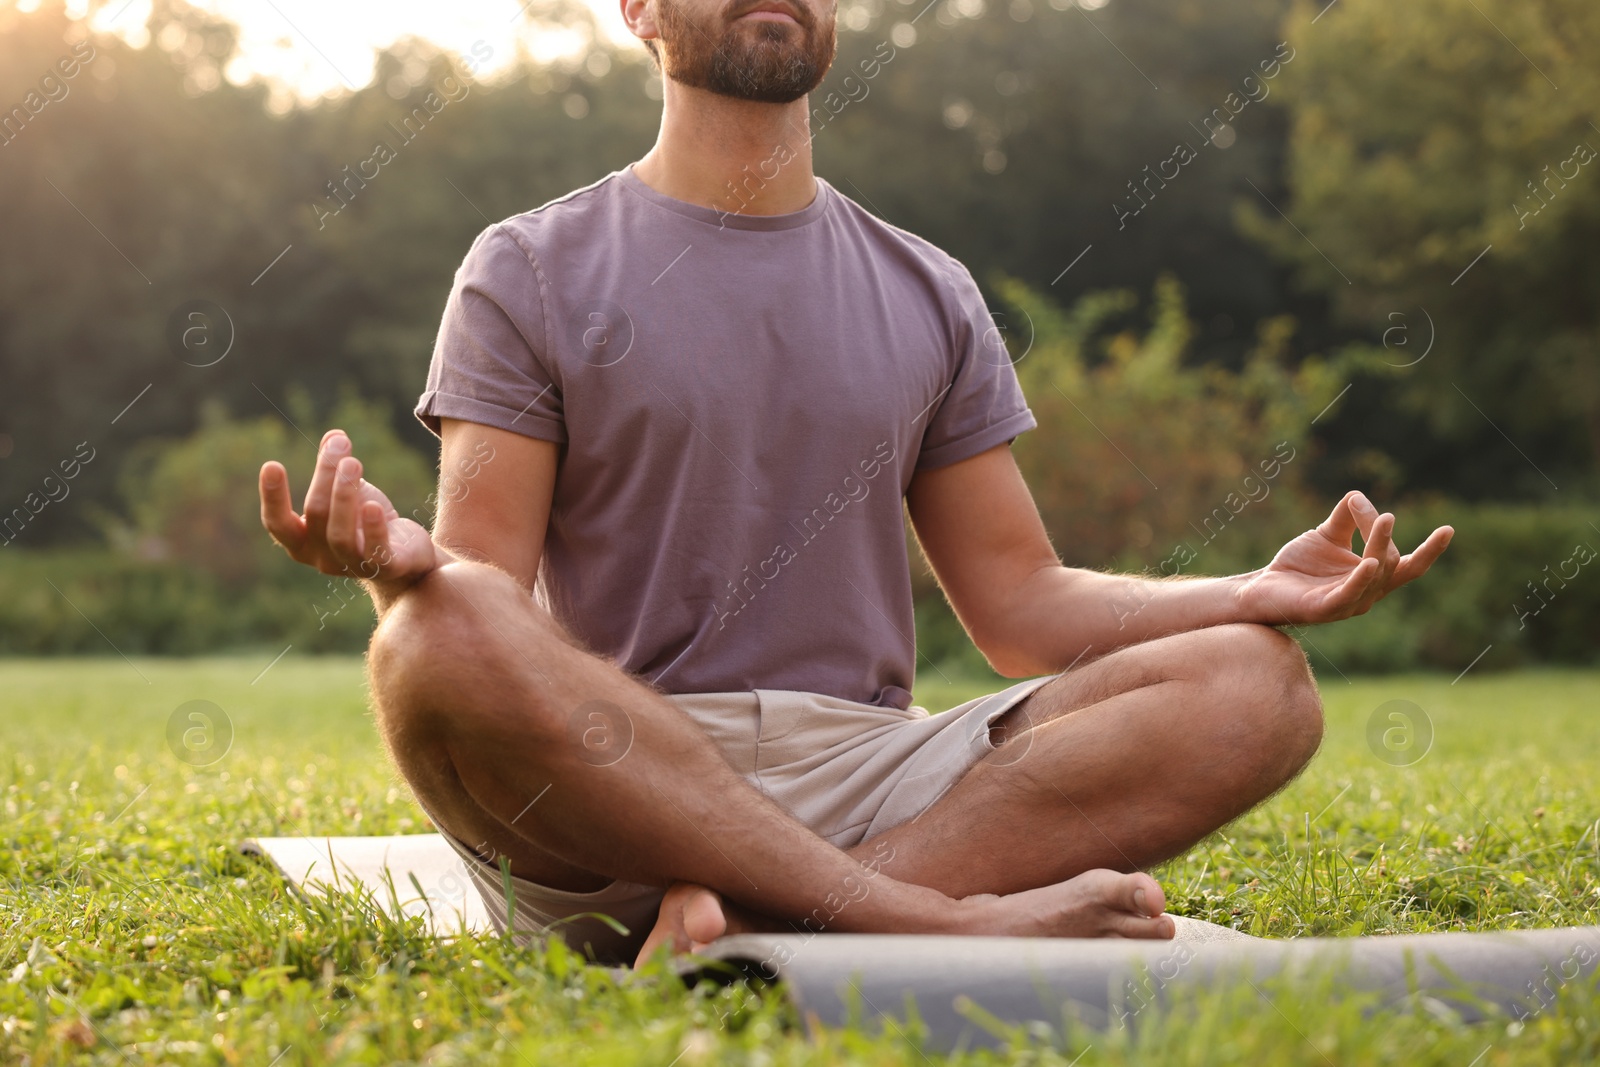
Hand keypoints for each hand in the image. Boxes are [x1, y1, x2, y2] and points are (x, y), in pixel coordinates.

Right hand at [259, 429, 438, 595]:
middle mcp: (322, 558)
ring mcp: (352, 566)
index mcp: (303, 542)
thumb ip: (336, 467)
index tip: (272, 465)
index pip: (278, 524)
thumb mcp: (349, 492)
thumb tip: (334, 436)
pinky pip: (376, 552)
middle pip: (316, 514)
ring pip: (340, 535)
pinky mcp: (386, 569)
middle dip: (326, 475)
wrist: (409, 554)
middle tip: (339, 444)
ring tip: (353, 463)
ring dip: (344, 496)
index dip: (273, 497)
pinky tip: (373, 506)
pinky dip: (373, 529)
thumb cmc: (366, 521)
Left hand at [1237, 490, 1451, 625]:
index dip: (1431, 551)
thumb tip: (1358, 497)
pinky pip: (1348, 594)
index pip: (1410, 566)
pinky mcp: (1324, 609)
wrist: (1262, 586)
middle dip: (1385, 535)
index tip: (1449, 529)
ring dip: (1380, 546)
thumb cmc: (1298, 565)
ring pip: (1375, 575)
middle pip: (1391, 562)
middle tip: (1383, 515)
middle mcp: (1366, 594)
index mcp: (1372, 577)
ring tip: (1384, 520)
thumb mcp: (1326, 536)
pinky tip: (1368, 562)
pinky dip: (1361, 578)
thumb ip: (1346, 518)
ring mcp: (1348, 604)